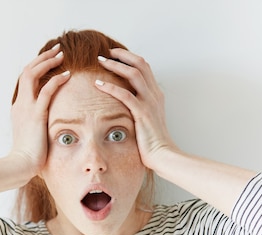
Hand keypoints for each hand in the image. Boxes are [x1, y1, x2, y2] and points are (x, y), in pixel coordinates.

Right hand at [9, 44, 69, 177]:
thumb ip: (39, 126)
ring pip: (32, 74)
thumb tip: (50, 128)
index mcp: (19, 108)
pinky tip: (67, 75)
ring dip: (47, 62)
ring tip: (61, 54)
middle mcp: (20, 104)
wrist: (21, 165)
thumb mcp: (33, 136)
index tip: (50, 61)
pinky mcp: (36, 114)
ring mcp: (26, 107)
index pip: (26, 80)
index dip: (37, 67)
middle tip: (57, 50)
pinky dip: (56, 80)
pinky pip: (46, 91)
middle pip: (27, 71)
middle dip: (42, 58)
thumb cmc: (29, 156)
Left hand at [95, 48, 176, 170]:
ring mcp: (149, 102)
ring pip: (133, 74)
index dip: (129, 58)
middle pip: (140, 64)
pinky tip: (98, 84)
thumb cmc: (152, 142)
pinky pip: (125, 94)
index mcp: (156, 94)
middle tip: (106, 53)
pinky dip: (110, 87)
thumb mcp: (147, 120)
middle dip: (122, 55)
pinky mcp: (142, 113)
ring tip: (100, 62)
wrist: (163, 155)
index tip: (114, 55)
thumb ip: (139, 108)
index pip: (144, 67)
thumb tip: (124, 104)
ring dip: (115, 65)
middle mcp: (154, 94)